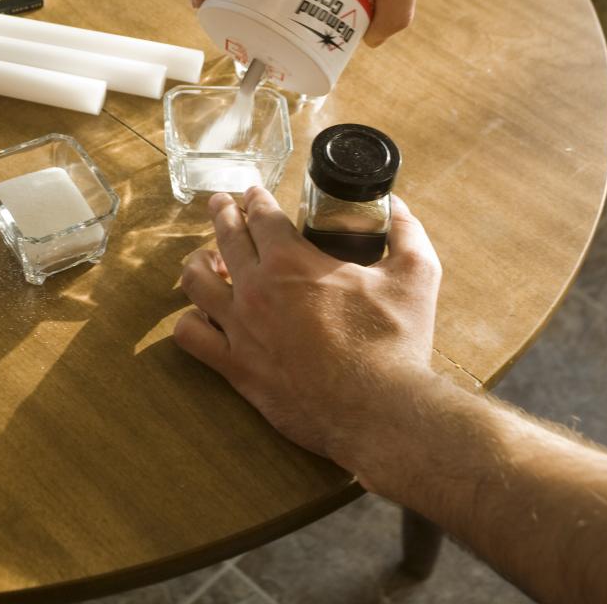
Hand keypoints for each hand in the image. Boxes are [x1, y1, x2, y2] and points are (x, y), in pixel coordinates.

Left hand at [173, 186, 442, 488]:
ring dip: (198, 262)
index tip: (254, 193)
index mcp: (292, 261)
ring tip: (206, 258)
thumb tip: (400, 208)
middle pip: (224, 237)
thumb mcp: (415, 275)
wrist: (380, 412)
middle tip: (221, 204)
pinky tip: (202, 315)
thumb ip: (407, 234)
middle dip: (222, 214)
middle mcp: (256, 288)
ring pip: (195, 281)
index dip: (256, 198)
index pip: (261, 214)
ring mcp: (240, 329)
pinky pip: (190, 336)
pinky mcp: (236, 368)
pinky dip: (190, 319)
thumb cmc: (396, 343)